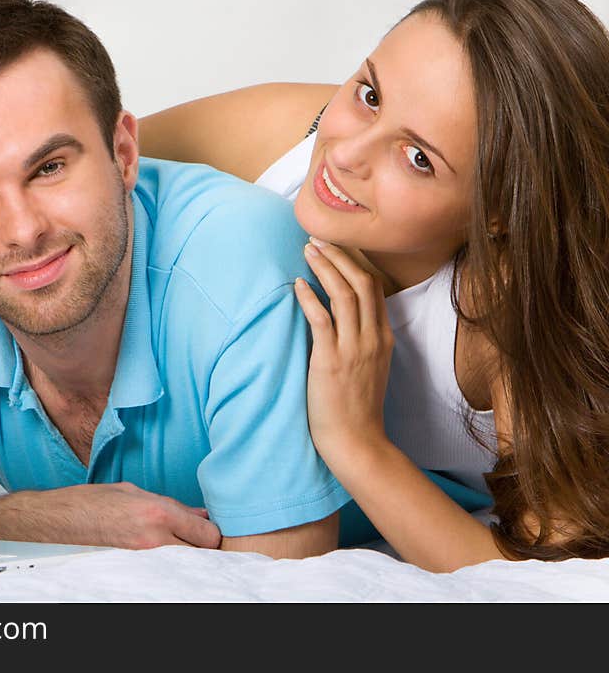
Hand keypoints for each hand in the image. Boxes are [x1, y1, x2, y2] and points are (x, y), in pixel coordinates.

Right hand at [10, 482, 222, 550]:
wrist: (58, 521)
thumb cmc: (93, 501)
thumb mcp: (134, 492)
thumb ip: (172, 505)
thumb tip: (200, 515)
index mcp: (157, 512)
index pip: (207, 534)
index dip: (211, 531)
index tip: (207, 527)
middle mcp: (154, 538)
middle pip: (201, 553)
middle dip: (204, 546)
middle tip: (197, 539)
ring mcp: (143, 558)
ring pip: (184, 564)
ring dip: (187, 555)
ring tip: (179, 545)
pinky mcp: (133, 569)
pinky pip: (163, 569)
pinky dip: (169, 563)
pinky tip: (161, 554)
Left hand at [293, 238, 393, 463]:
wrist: (357, 442)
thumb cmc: (356, 409)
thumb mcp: (368, 368)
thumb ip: (360, 342)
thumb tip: (336, 319)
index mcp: (383, 339)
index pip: (374, 289)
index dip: (354, 263)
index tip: (335, 247)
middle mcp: (373, 339)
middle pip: (361, 283)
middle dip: (339, 256)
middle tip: (317, 239)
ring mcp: (354, 350)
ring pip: (344, 295)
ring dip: (324, 268)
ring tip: (307, 251)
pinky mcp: (331, 361)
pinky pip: (322, 320)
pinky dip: (310, 298)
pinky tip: (297, 284)